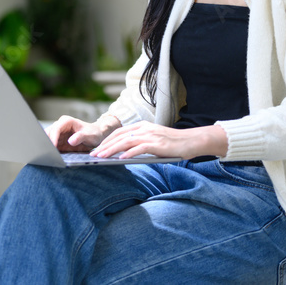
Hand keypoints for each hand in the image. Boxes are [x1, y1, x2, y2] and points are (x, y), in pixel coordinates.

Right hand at [48, 114, 120, 152]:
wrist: (96, 135)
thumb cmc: (93, 133)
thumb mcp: (89, 136)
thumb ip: (80, 137)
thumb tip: (70, 141)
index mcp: (66, 121)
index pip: (56, 129)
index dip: (53, 138)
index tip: (52, 148)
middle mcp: (60, 126)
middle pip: (48, 134)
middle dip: (47, 143)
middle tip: (47, 153)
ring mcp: (58, 133)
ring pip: (47, 139)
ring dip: (47, 147)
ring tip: (48, 156)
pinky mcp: (58, 141)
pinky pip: (51, 145)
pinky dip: (50, 150)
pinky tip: (51, 156)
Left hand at [90, 122, 228, 159]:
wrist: (192, 140)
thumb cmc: (173, 144)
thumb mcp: (154, 141)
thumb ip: (140, 144)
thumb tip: (124, 154)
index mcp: (142, 126)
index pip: (119, 132)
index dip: (107, 140)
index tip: (97, 149)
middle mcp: (144, 128)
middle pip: (119, 136)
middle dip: (104, 146)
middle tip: (93, 155)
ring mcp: (150, 135)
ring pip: (125, 141)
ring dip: (111, 150)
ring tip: (101, 157)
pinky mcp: (157, 143)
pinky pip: (139, 148)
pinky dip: (128, 153)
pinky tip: (120, 159)